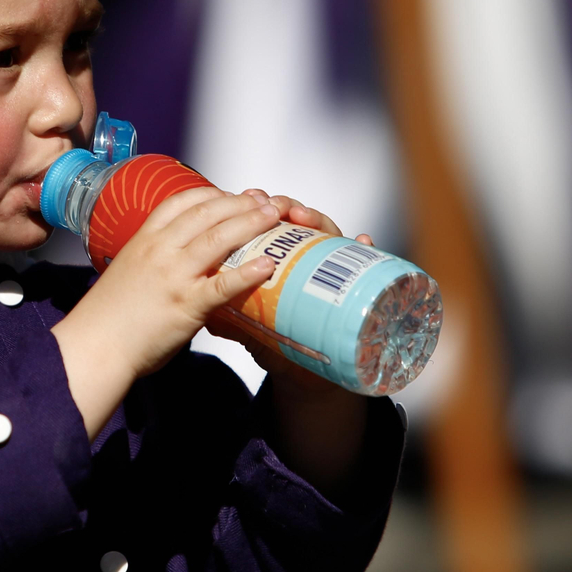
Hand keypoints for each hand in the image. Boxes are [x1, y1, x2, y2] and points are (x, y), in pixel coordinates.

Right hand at [52, 188, 283, 435]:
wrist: (96, 345)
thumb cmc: (108, 315)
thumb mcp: (128, 270)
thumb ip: (154, 259)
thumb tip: (180, 258)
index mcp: (144, 239)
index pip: (182, 201)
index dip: (212, 193)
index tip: (231, 193)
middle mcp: (160, 250)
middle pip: (207, 212)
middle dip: (240, 202)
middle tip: (264, 200)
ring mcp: (174, 275)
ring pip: (219, 238)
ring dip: (251, 223)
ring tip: (273, 216)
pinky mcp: (187, 304)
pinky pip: (224, 283)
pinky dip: (248, 272)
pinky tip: (268, 265)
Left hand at [222, 190, 373, 493]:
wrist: (305, 375)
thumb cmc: (276, 343)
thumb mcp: (249, 329)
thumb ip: (230, 320)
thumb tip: (206, 317)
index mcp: (276, 262)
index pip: (268, 225)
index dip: (258, 208)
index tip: (249, 196)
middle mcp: (305, 260)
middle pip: (298, 223)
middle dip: (289, 207)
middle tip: (280, 208)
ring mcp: (330, 271)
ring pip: (328, 236)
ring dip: (320, 222)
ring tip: (306, 218)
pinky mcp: (352, 288)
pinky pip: (362, 266)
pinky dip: (365, 251)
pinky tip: (364, 242)